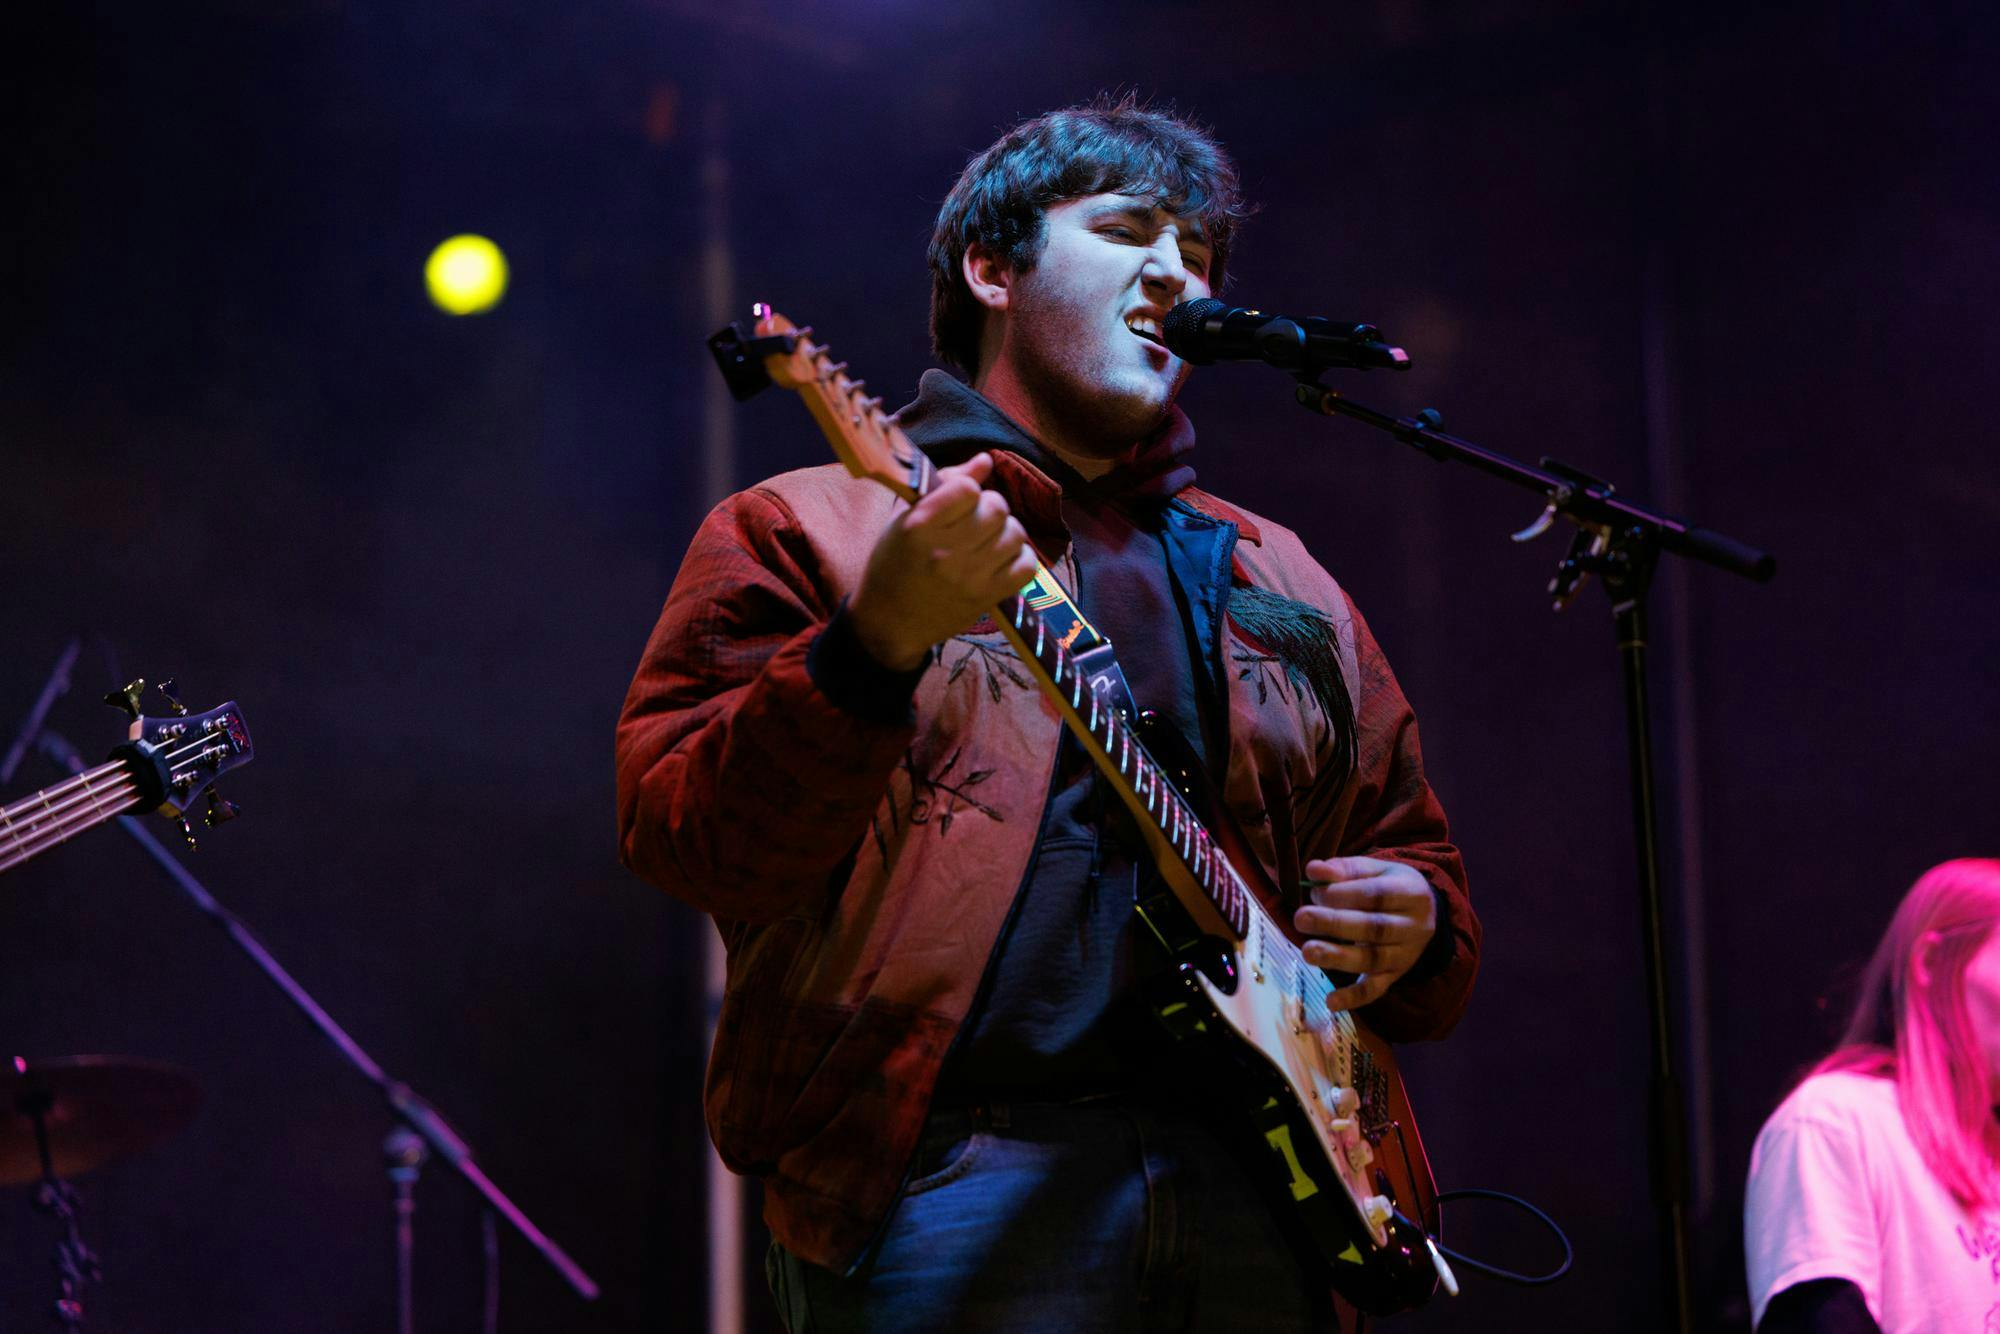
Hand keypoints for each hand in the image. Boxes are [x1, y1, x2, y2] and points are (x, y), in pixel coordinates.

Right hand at [846, 452, 1037, 670]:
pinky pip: (1027, 567)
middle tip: (977, 521)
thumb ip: (946, 485)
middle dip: (990, 508)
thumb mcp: (905, 519)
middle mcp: (944, 551)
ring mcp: (968, 577)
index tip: (959, 503)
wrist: (889, 623)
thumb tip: (986, 460)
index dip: (969, 491)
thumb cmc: (893, 564)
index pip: (968, 489)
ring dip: (1006, 533)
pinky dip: (1020, 558)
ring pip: (1016, 534)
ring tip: (989, 541)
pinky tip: (1002, 560)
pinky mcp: (986, 599)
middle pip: (997, 508)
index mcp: (918, 526)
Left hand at [1293, 855, 1436, 1010]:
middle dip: (1334, 923)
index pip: (1376, 895)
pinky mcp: (1395, 976)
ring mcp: (1405, 955)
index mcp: (1411, 893)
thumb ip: (1344, 869)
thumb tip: (1313, 870)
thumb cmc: (1391, 886)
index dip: (1343, 894)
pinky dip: (1354, 998)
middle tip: (1301, 918)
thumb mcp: (1376, 870)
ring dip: (1338, 957)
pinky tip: (1331, 1002)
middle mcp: (1413, 927)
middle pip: (1373, 927)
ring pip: (1373, 959)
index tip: (1314, 891)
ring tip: (1307, 952)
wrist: (1428, 914)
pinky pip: (1376, 990)